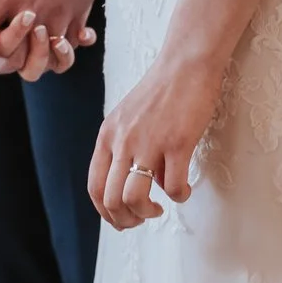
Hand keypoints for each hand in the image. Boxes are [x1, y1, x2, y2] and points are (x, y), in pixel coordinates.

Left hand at [0, 0, 99, 77]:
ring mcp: (52, 15)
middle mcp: (24, 12)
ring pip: (44, 63)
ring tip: (41, 39)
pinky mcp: (78, 12)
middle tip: (11, 41)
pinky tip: (70, 36)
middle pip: (8, 60)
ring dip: (40, 57)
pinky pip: (74, 45)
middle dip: (7, 56)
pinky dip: (71, 46)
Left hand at [86, 55, 219, 228]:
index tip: (123, 218)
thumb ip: (125, 145)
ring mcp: (149, 143)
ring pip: (134, 198)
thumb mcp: (128, 115)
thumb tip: (141, 181)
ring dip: (146, 213)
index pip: (95, 187)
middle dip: (126, 220)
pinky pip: (173, 187)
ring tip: (159, 209)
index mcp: (108, 135)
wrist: (186, 62)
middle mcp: (123, 141)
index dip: (107, 212)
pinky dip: (179, 196)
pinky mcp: (177, 143)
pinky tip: (185, 188)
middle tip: (143, 218)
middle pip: (111, 199)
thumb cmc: (162, 90)